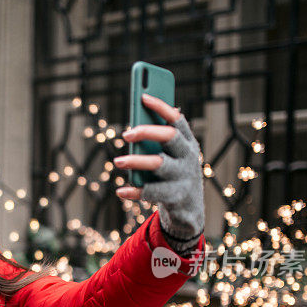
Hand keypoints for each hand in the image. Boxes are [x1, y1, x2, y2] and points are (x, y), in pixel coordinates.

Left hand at [113, 93, 204, 251]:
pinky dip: (134, 191)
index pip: (176, 119)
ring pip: (159, 164)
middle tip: (126, 134)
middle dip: (147, 131)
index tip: (143, 96)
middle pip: (169, 137)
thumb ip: (159, 138)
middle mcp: (188, 157)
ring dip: (136, 161)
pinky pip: (151, 192)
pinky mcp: (175, 196)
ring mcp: (183, 177)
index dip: (161, 107)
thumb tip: (142, 113)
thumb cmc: (173, 174)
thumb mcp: (171, 156)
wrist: (188, 209)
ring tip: (118, 161)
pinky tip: (121, 191)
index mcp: (187, 142)